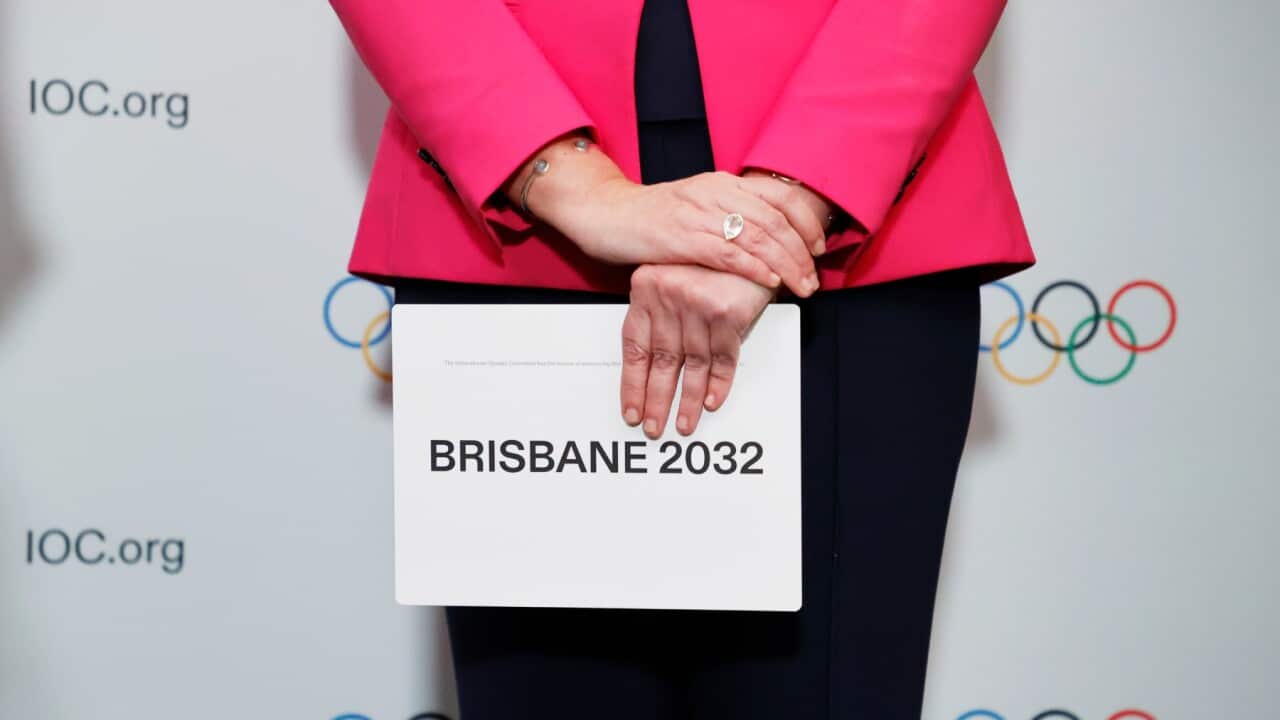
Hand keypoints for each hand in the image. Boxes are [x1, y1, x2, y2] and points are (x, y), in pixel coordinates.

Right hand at [539, 166, 824, 297]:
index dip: (805, 223)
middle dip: (801, 253)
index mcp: (723, 183)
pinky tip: (770, 281)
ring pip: (758, 238)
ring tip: (801, 286)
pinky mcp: (682, 238)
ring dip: (786, 265)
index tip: (818, 248)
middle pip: (776, 220)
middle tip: (813, 278)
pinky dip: (754, 268)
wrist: (605, 213)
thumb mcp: (697, 206)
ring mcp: (699, 214)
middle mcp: (716, 192)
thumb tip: (766, 238)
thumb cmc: (650, 217)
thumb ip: (729, 215)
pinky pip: (728, 254)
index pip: (780, 197)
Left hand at [620, 264, 773, 438]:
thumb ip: (661, 310)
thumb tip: (652, 360)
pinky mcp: (726, 312)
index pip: (634, 347)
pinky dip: (718, 383)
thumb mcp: (674, 275)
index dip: (633, 383)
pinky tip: (712, 403)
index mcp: (646, 289)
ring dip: (688, 400)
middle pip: (661, 361)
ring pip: (691, 365)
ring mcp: (696, 304)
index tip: (631, 409)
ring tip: (683, 424)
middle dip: (656, 400)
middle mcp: (667, 297)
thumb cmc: (711, 258)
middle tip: (652, 428)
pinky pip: (722, 357)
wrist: (749, 234)